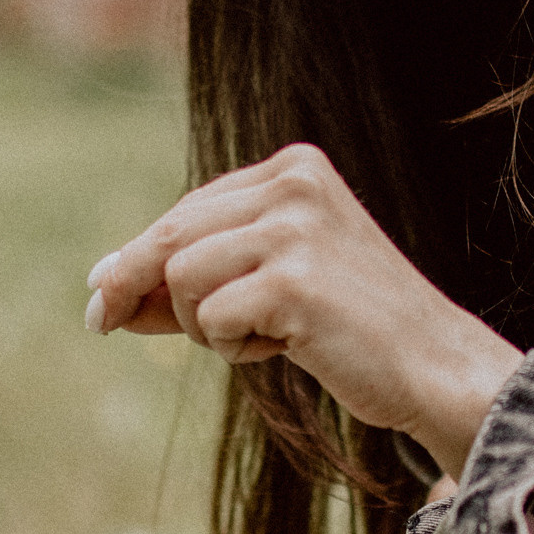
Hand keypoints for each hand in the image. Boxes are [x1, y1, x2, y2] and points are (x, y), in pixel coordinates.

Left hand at [86, 144, 520, 477]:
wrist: (431, 366)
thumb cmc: (351, 330)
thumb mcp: (270, 283)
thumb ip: (199, 272)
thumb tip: (102, 284)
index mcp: (294, 168)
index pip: (188, 209)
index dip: (138, 258)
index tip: (102, 298)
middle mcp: (295, 183)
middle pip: (172, 234)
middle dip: (133, 285)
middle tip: (104, 324)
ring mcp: (297, 228)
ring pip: (184, 276)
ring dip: (205, 325)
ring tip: (262, 337)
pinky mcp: (295, 280)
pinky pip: (213, 318)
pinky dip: (234, 347)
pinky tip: (286, 347)